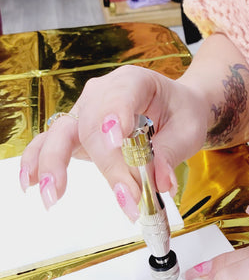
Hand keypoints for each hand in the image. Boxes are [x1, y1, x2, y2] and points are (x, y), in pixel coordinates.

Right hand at [19, 65, 209, 214]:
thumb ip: (171, 154)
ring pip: (62, 133)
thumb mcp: (187, 130)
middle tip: (126, 197)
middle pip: (92, 125)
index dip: (115, 118)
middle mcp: (102, 93)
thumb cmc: (180, 114)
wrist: (174, 109)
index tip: (117, 141)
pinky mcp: (76, 134)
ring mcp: (84, 112)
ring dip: (54, 163)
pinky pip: (50, 144)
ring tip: (53, 193)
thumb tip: (160, 183)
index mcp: (134, 82)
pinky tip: (30, 182)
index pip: (120, 96)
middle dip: (107, 164)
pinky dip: (37, 161)